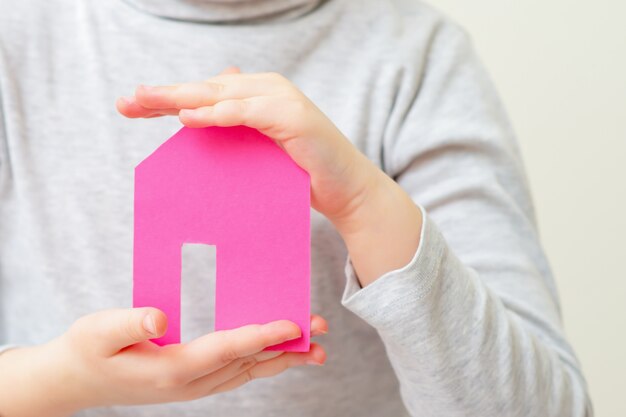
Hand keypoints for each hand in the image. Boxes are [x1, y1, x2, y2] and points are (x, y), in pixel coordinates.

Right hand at [0, 307, 326, 416]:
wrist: (75, 380)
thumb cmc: (87, 350)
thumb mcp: (99, 331)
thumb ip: (128, 322)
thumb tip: (159, 317)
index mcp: (172, 369)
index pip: (228, 349)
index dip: (262, 336)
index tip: (294, 325)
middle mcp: (191, 382)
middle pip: (248, 363)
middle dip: (288, 348)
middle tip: (321, 331)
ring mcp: (194, 387)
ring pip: (247, 372)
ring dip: (282, 359)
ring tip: (315, 349)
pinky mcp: (193, 383)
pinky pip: (237, 373)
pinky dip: (262, 363)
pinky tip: (277, 356)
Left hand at [116, 66, 422, 285]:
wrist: (346, 191)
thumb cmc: (302, 174)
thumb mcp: (260, 150)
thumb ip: (236, 128)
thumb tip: (200, 111)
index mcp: (257, 96)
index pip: (205, 94)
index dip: (168, 98)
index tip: (131, 107)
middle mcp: (267, 90)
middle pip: (206, 89)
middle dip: (164, 95)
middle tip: (127, 102)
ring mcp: (281, 100)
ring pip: (221, 95)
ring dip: (181, 98)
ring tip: (144, 102)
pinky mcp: (292, 116)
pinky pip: (246, 112)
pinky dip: (218, 113)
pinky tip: (189, 117)